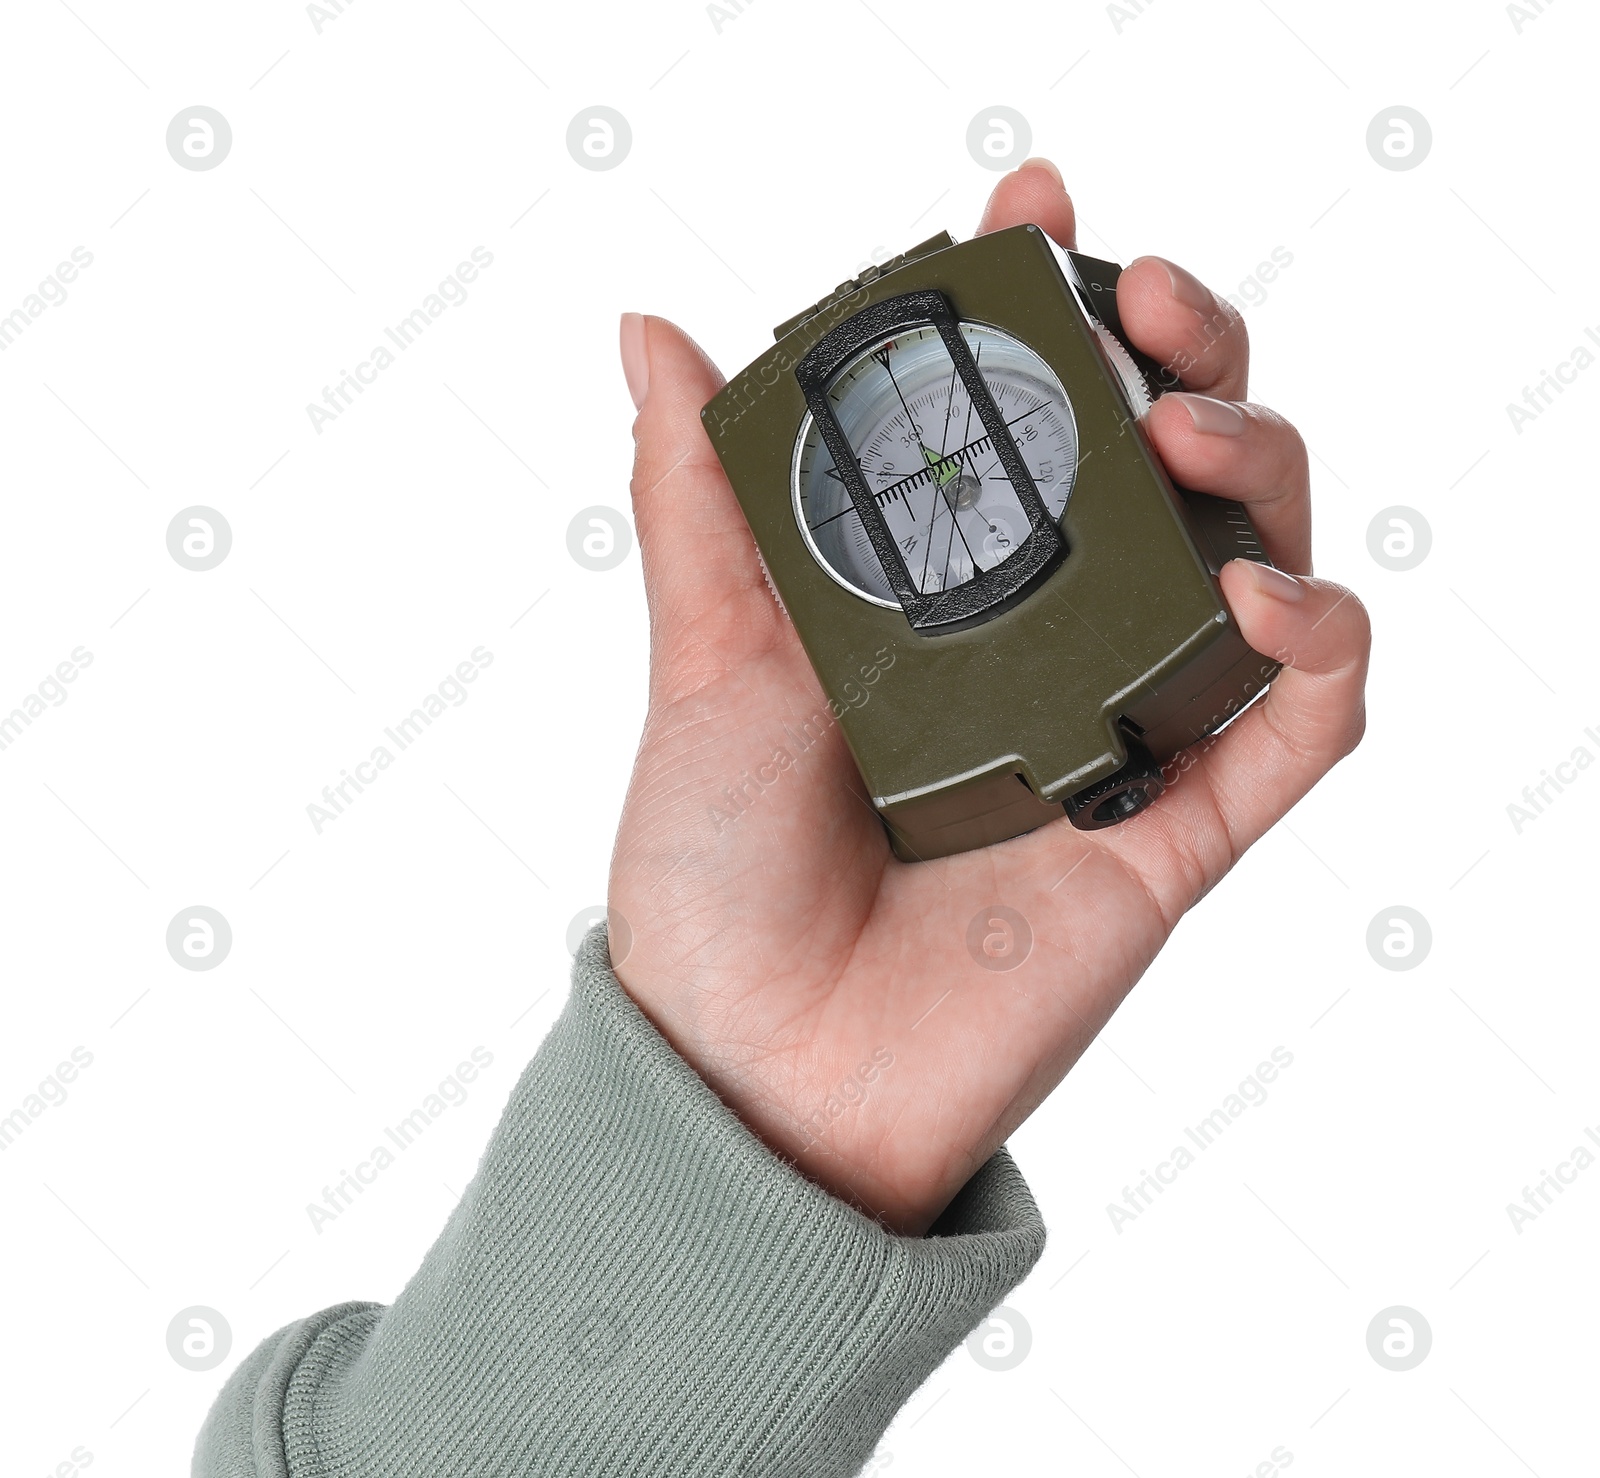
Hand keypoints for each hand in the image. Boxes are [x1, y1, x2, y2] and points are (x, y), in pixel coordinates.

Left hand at [607, 160, 1368, 1234]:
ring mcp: (1122, 735)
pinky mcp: (1182, 838)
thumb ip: (702, 497)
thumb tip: (651, 332)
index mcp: (943, 595)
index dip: (1053, 302)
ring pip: (1261, 565)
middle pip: (1174, 468)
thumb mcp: (704, 659)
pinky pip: (1301, 726)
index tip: (1037, 207)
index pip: (1033, 418)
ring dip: (1261, 469)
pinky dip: (1317, 647)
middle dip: (1190, 356)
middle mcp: (1043, 647)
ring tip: (1191, 437)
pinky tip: (1255, 600)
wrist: (754, 1067)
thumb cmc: (713, 874)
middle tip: (1149, 307)